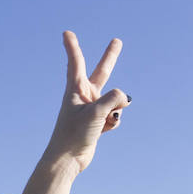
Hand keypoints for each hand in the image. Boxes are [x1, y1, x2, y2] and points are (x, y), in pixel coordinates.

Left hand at [44, 31, 128, 173]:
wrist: (67, 160)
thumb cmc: (74, 135)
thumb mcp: (96, 112)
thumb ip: (114, 98)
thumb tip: (125, 99)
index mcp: (75, 90)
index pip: (76, 62)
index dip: (72, 46)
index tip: (66, 33)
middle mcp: (83, 96)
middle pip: (101, 72)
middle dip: (110, 58)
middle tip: (117, 41)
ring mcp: (91, 109)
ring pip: (113, 98)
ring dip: (117, 107)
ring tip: (106, 119)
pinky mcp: (97, 121)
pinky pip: (115, 115)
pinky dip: (114, 121)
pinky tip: (105, 129)